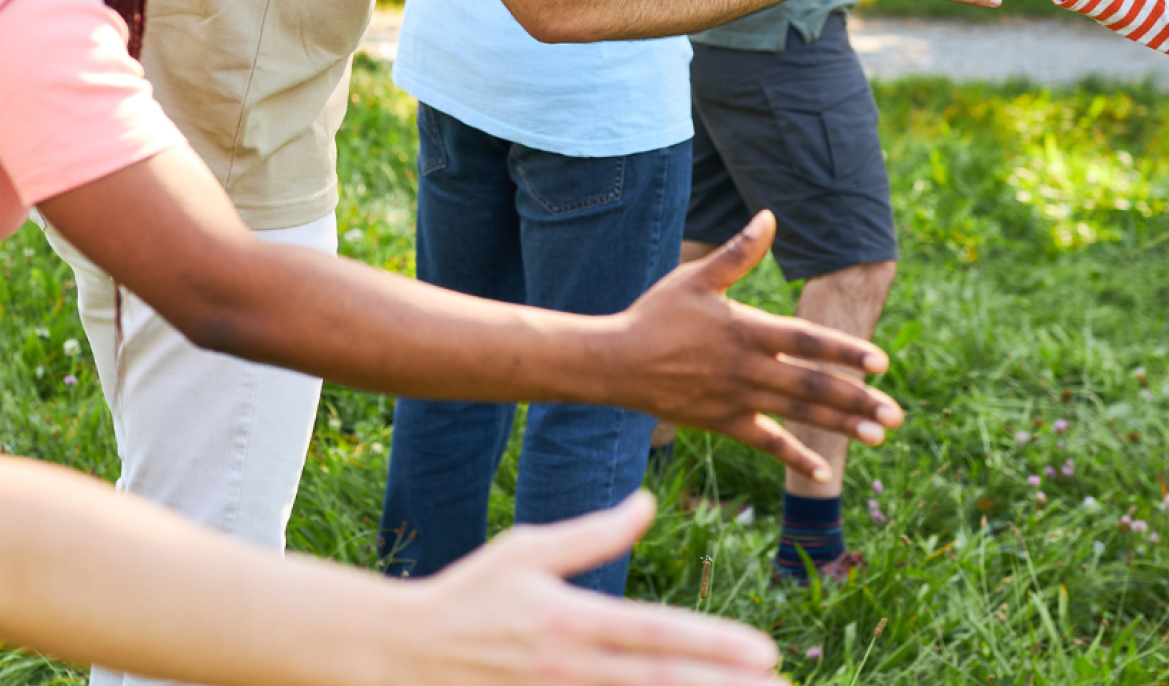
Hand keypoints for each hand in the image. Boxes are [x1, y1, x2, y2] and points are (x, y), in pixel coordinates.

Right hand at [393, 493, 782, 685]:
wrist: (404, 654)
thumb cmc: (471, 594)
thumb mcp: (528, 550)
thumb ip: (593, 533)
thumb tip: (649, 502)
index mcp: (568, 621)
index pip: (655, 635)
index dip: (713, 646)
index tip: (763, 653)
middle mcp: (569, 668)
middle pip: (662, 683)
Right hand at [600, 212, 903, 480]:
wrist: (615, 362)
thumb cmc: (656, 314)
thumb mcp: (697, 278)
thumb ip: (738, 253)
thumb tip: (770, 216)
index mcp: (747, 329)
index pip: (806, 341)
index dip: (844, 352)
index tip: (881, 363)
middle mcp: (749, 367)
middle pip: (812, 385)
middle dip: (858, 400)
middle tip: (896, 414)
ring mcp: (737, 398)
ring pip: (798, 414)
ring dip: (841, 425)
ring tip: (879, 435)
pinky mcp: (723, 422)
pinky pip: (766, 442)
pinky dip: (795, 457)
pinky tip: (823, 473)